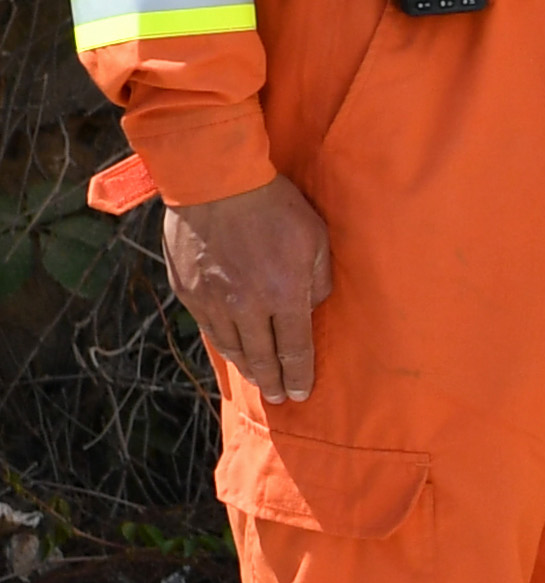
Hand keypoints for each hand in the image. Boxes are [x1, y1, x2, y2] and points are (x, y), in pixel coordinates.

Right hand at [162, 179, 330, 402]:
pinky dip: (222, 343)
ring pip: (231, 346)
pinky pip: (208, 327)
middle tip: (280, 398)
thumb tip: (310, 306)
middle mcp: (246, 306)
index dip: (299, 375)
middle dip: (273, 381)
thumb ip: (318, 279)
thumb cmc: (276, 206)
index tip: (301, 394)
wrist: (216, 184)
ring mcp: (213, 301)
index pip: (295, 349)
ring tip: (258, 379)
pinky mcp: (189, 291)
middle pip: (261, 356)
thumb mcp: (316, 238)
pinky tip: (231, 349)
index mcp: (284, 295)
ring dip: (247, 366)